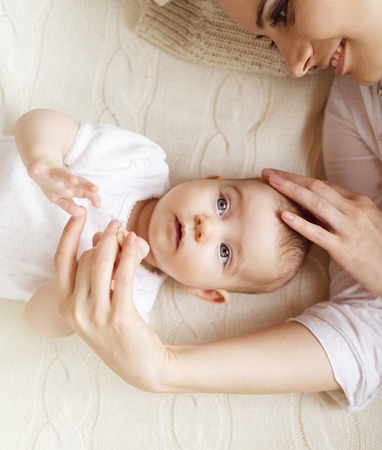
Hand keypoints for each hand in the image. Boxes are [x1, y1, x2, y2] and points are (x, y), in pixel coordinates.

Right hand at [28, 162, 99, 216]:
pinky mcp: (39, 166)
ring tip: (74, 180)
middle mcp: (64, 180)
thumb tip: (81, 214)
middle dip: (85, 186)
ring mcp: (52, 172)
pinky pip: (37, 168)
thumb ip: (72, 206)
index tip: (99, 204)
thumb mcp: (64, 195)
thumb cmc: (55, 183)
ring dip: (67, 177)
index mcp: (71, 187)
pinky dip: (36, 169)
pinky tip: (35, 169)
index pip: (84, 192)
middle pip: (77, 183)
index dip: (92, 197)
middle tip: (95, 189)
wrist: (40, 163)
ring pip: (61, 174)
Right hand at [54, 215, 170, 389]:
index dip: (69, 234)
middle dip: (105, 239)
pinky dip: (129, 256)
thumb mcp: (100, 299)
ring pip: (103, 264)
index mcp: (65, 304)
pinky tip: (136, 243)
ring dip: (116, 242)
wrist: (138, 363)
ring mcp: (94, 314)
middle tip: (118, 226)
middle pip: (87, 259)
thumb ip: (97, 270)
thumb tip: (100, 239)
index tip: (78, 214)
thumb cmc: (118, 327)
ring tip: (126, 230)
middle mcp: (74, 309)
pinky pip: (123, 277)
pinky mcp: (118, 316)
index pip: (62, 261)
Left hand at [262, 168, 381, 295]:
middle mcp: (353, 210)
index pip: (323, 184)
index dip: (299, 177)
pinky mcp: (342, 249)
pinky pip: (318, 233)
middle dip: (290, 178)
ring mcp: (348, 228)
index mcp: (358, 202)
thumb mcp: (365, 222)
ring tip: (271, 183)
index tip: (279, 173)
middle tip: (268, 173)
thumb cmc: (377, 247)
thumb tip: (315, 206)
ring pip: (316, 204)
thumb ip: (343, 212)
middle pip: (316, 187)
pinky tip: (284, 215)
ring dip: (291, 190)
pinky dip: (300, 223)